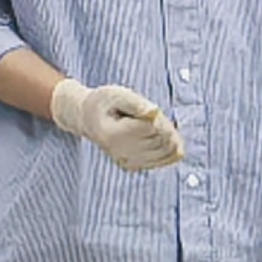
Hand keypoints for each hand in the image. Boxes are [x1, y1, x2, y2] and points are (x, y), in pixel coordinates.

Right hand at [49, 78, 182, 171]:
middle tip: (150, 114)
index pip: (152, 128)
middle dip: (165, 124)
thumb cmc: (105, 104)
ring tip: (153, 124)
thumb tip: (154, 113)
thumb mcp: (117, 94)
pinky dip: (171, 146)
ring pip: (168, 150)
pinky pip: (167, 159)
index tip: (147, 108)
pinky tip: (161, 135)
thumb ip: (136, 103)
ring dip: (170, 134)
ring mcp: (129, 163)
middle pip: (162, 139)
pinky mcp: (136, 166)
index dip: (157, 115)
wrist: (90, 120)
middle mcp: (121, 154)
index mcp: (114, 135)